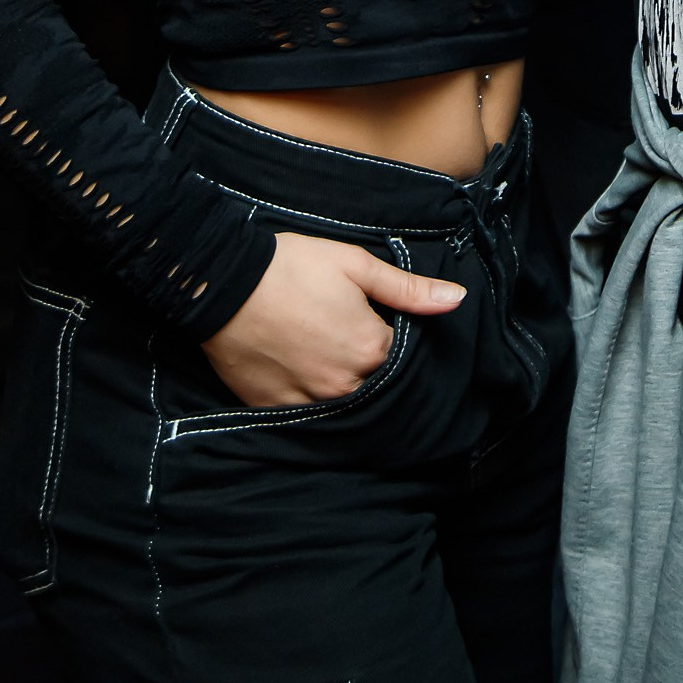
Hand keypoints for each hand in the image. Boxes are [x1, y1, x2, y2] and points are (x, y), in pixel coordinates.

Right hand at [201, 229, 465, 408]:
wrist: (224, 282)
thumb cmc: (293, 267)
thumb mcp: (356, 265)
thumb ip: (408, 289)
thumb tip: (458, 299)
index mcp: (371, 349)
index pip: (403, 358)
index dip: (396, 341)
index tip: (381, 324)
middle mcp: (345, 385)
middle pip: (376, 386)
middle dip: (373, 368)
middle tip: (352, 340)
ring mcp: (309, 402)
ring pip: (343, 406)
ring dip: (345, 388)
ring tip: (329, 358)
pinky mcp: (275, 409)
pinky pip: (305, 417)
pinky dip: (311, 402)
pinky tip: (304, 376)